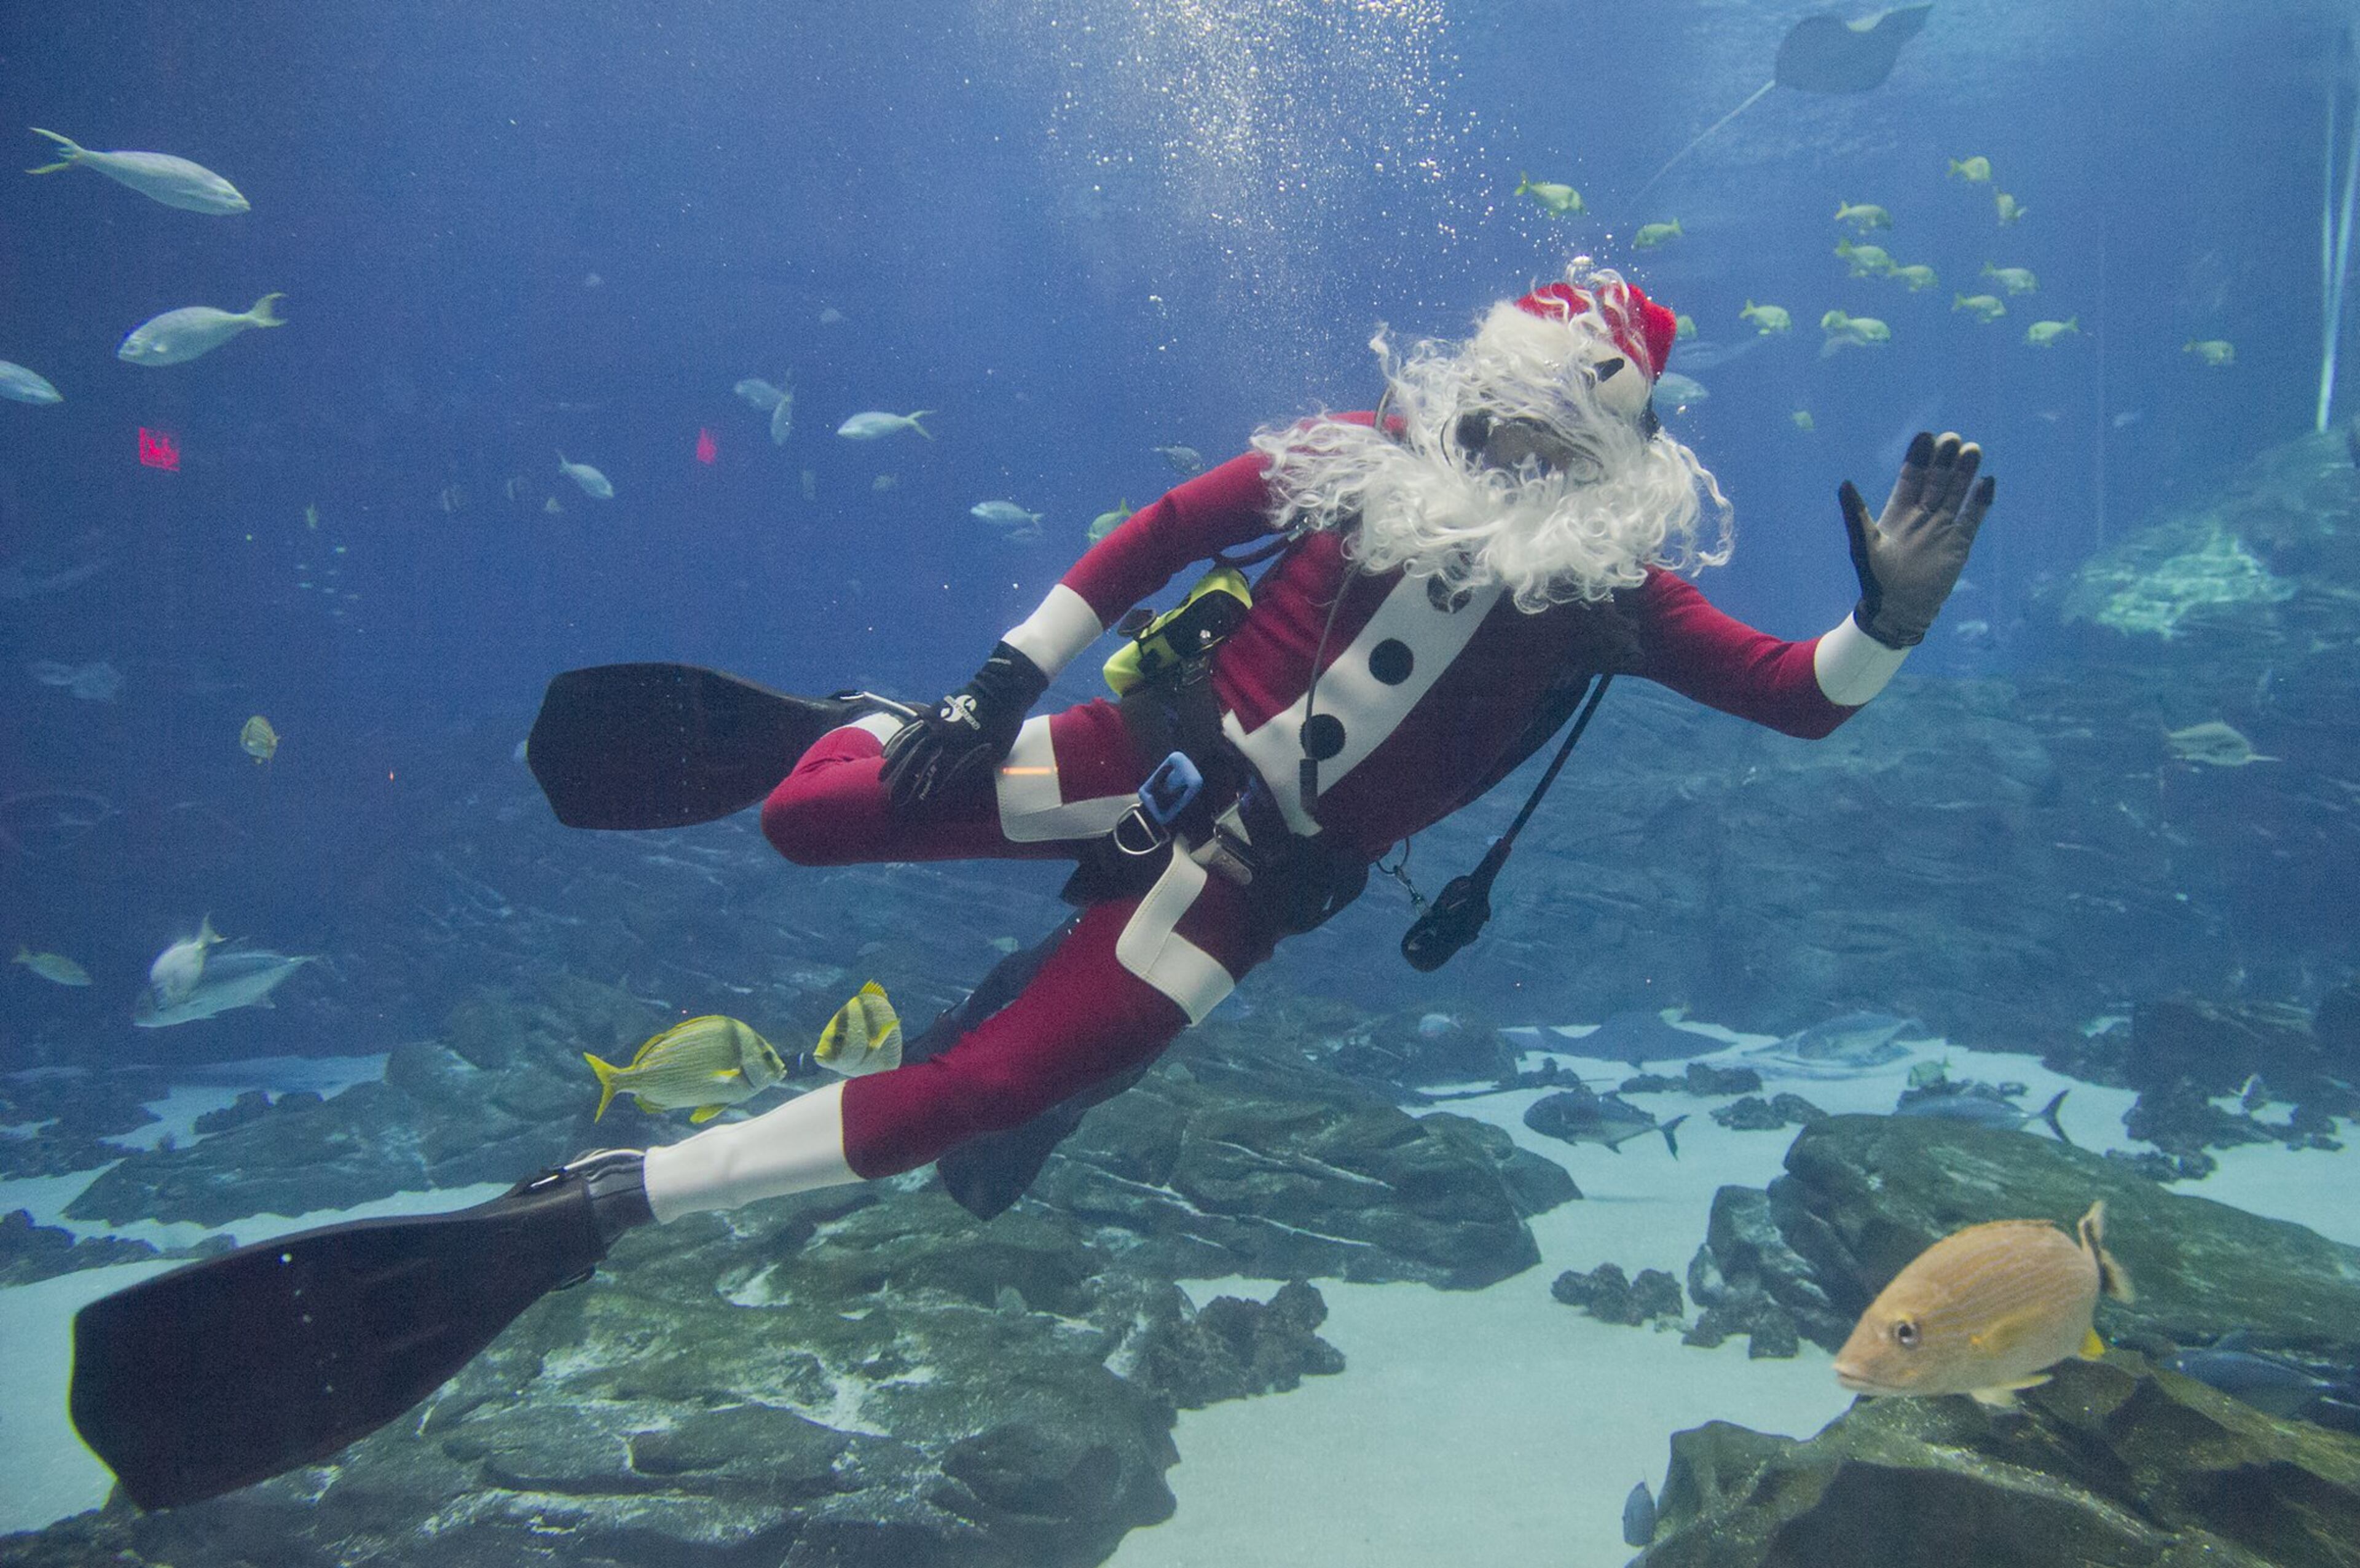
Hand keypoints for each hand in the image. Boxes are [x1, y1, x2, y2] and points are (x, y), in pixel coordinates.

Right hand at [880, 642, 1048, 818]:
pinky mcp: (931, 711)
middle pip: (917, 762)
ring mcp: (934, 721)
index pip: (936, 775)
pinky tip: (888, 750)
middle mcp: (942, 735)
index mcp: (959, 748)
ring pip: (908, 744)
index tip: (912, 804)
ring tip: (882, 777)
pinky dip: (897, 740)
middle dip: (902, 782)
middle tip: (891, 798)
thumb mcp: (996, 753)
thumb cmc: (1003, 725)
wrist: (1001, 689)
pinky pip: (910, 727)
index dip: (924, 790)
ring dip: (894, 763)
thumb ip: (974, 768)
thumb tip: (954, 783)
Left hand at [1838, 431, 1994, 648]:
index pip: (1911, 477)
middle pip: (1937, 480)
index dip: (1918, 458)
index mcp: (1898, 511)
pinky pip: (1972, 518)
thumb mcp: (1864, 544)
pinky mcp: (1959, 544)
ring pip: (1956, 493)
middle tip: (1953, 438)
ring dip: (1965, 473)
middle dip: (1945, 460)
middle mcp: (1922, 515)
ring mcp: (1942, 527)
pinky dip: (1979, 502)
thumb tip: (1844, 483)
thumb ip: (1856, 514)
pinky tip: (1988, 482)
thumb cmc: (1875, 579)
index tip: (1926, 436)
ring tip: (1973, 450)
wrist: (1897, 610)